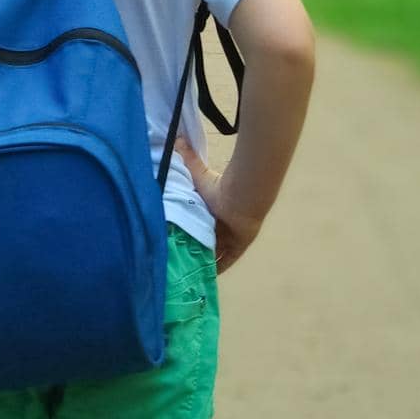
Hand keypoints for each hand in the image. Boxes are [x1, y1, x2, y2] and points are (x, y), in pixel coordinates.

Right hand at [173, 137, 261, 274]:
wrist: (242, 195)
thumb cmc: (221, 185)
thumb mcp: (199, 175)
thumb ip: (189, 159)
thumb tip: (177, 139)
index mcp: (214, 211)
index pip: (202, 225)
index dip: (192, 234)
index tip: (178, 242)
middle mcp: (223, 226)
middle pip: (208, 242)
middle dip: (196, 251)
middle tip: (178, 261)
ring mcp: (231, 238)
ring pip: (215, 254)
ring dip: (204, 262)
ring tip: (187, 273)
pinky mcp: (238, 248)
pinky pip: (226, 262)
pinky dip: (217, 270)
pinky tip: (205, 280)